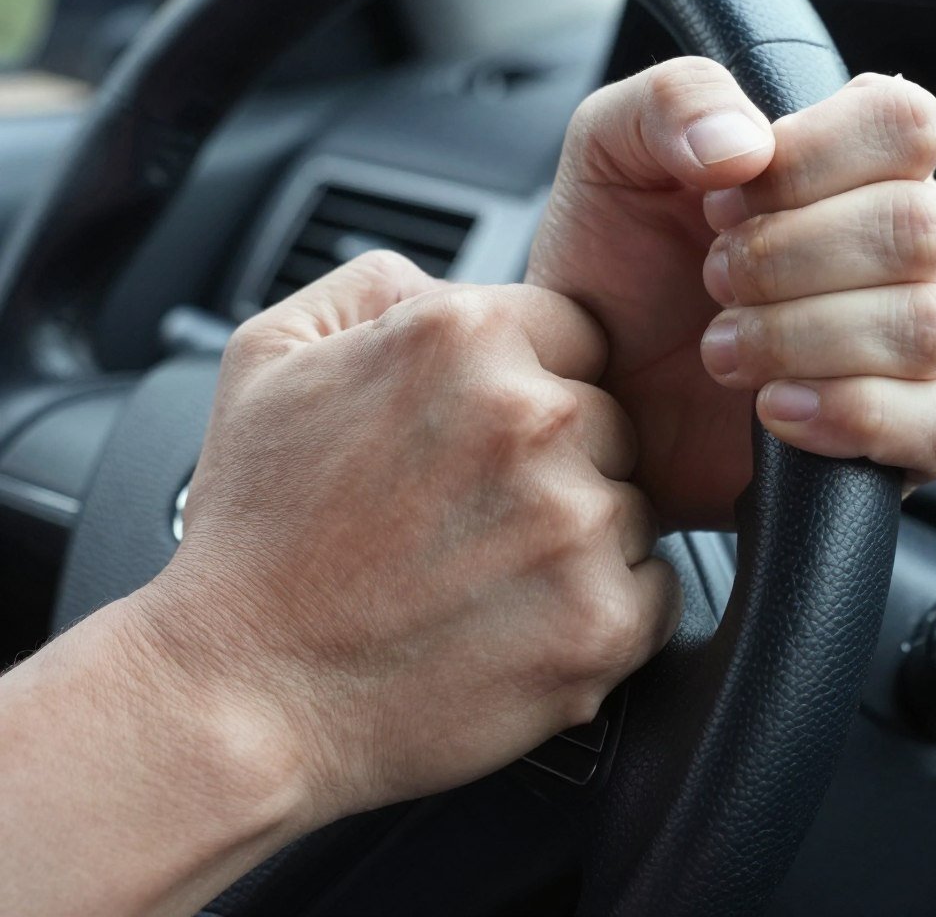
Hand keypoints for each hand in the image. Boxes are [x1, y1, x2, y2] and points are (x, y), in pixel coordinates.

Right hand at [136, 251, 677, 827]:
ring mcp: (573, 523)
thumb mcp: (269, 356)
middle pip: (609, 417)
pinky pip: (654, 588)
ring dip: (579, 535)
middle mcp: (532, 417)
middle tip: (476, 510)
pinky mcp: (600, 623)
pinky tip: (520, 619)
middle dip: (560, 457)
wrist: (244, 689)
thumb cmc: (255, 532)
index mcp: (463, 339)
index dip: (537, 381)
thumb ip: (372, 286)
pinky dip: (604, 604)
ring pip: (632, 503)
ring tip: (485, 572)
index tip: (496, 431)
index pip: (574, 332)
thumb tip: (443, 283)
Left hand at [528, 60, 935, 529]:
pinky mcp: (895, 430)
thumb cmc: (610, 266)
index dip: (811, 161)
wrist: (587, 379)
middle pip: (918, 231)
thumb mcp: (608, 155)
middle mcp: (895, 251)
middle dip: (787, 260)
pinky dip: (851, 415)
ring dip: (799, 337)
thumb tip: (748, 143)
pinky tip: (772, 409)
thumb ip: (672, 103)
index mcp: (846, 167)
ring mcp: (904, 344)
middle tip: (709, 280)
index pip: (904, 125)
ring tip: (718, 350)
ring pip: (926, 327)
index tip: (720, 199)